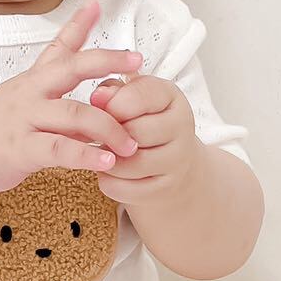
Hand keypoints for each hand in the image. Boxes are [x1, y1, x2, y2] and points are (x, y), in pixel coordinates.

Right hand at [0, 0, 142, 193]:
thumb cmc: (6, 117)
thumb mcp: (31, 81)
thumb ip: (63, 50)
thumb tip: (92, 7)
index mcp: (37, 77)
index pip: (66, 47)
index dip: (91, 32)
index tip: (121, 31)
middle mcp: (32, 92)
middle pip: (71, 70)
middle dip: (106, 66)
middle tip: (139, 73)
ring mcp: (26, 119)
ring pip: (72, 115)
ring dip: (107, 128)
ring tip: (131, 144)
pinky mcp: (22, 149)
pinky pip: (58, 150)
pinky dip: (85, 156)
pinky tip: (105, 162)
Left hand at [87, 72, 201, 206]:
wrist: (171, 160)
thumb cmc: (142, 121)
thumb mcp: (130, 97)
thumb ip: (112, 91)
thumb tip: (98, 97)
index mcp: (170, 96)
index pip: (138, 95)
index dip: (111, 103)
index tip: (100, 108)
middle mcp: (182, 126)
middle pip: (134, 131)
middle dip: (108, 135)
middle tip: (100, 135)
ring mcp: (177, 160)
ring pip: (128, 163)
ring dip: (106, 160)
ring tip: (104, 153)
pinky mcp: (166, 189)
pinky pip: (124, 188)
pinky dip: (109, 181)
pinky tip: (110, 172)